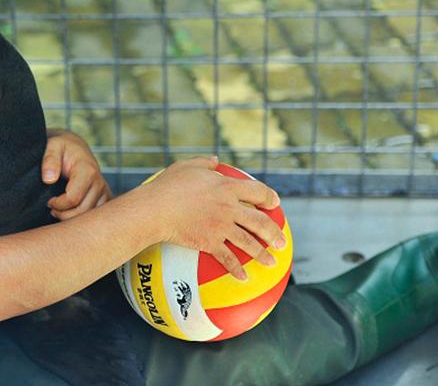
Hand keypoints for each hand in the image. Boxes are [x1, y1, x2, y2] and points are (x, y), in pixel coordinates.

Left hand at [42, 129, 111, 220]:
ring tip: (60, 209)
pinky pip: (94, 217)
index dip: (58, 204)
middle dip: (63, 214)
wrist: (75, 149)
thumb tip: (48, 179)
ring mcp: (105, 192)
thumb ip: (49, 160)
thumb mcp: (52, 146)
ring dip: (72, 218)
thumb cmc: (62, 148)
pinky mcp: (106, 199)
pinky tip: (71, 211)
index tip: (49, 201)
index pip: (73, 199)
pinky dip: (81, 218)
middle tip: (52, 208)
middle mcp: (100, 183)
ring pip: (89, 217)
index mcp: (88, 171)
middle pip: (82, 211)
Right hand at [144, 157, 284, 281]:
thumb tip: (216, 160)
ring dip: (263, 254)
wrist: (155, 209)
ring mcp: (221, 226)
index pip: (257, 191)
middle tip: (282, 242)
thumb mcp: (186, 166)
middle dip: (274, 233)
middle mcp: (229, 207)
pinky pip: (228, 258)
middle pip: (259, 221)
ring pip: (248, 242)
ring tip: (272, 262)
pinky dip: (236, 269)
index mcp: (226, 187)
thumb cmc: (167, 185)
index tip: (275, 203)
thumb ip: (205, 162)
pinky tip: (243, 278)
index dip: (269, 197)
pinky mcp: (210, 242)